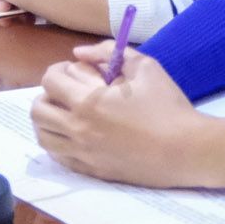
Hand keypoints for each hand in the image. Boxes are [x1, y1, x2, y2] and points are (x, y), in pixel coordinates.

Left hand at [29, 48, 224, 188]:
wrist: (186, 150)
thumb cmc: (168, 106)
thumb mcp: (146, 67)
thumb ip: (108, 52)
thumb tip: (80, 53)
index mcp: (89, 101)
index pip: (49, 81)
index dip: (58, 70)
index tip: (74, 71)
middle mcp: (78, 128)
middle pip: (38, 110)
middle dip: (48, 95)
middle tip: (68, 93)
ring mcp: (83, 153)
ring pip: (43, 137)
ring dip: (49, 121)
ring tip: (67, 115)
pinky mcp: (91, 170)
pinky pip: (58, 157)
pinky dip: (59, 143)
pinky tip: (76, 136)